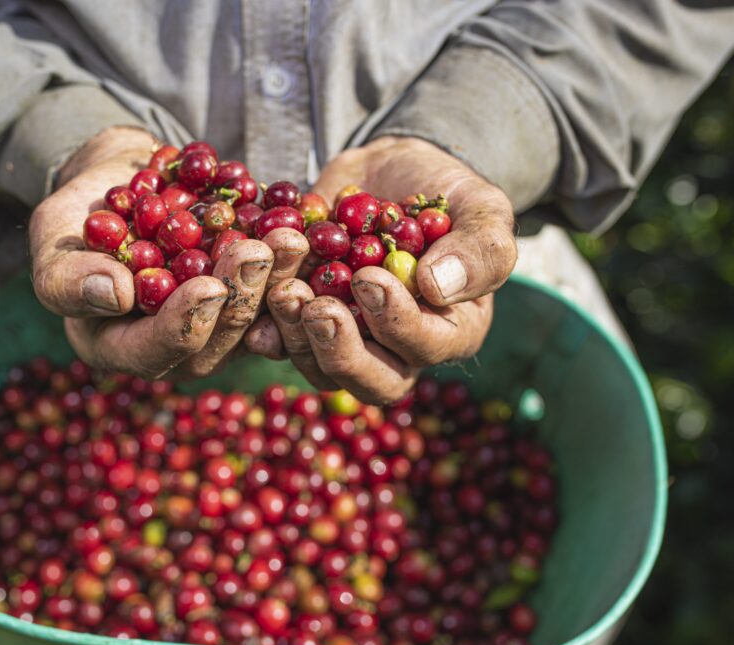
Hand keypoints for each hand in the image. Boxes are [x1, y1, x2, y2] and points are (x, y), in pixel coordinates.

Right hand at [30, 127, 307, 377]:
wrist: (126, 183)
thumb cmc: (77, 216)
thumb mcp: (53, 238)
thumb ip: (69, 276)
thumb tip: (116, 295)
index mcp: (120, 347)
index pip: (154, 351)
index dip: (184, 323)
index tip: (207, 287)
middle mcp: (175, 347)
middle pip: (215, 341)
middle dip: (239, 298)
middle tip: (257, 254)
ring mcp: (218, 326)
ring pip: (255, 319)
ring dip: (276, 280)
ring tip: (289, 239)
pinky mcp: (248, 299)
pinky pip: (277, 293)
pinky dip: (293, 267)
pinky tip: (306, 234)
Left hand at [246, 136, 515, 403]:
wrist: (388, 174)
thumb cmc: (446, 193)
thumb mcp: (481, 208)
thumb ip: (479, 249)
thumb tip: (438, 288)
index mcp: (451, 330)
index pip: (426, 347)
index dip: (395, 321)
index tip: (369, 278)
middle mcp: (398, 349)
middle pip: (371, 381)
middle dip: (340, 350)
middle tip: (317, 307)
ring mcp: (349, 341)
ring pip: (320, 368)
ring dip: (297, 335)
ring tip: (282, 290)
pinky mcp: (306, 323)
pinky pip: (282, 342)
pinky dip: (265, 327)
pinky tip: (253, 307)